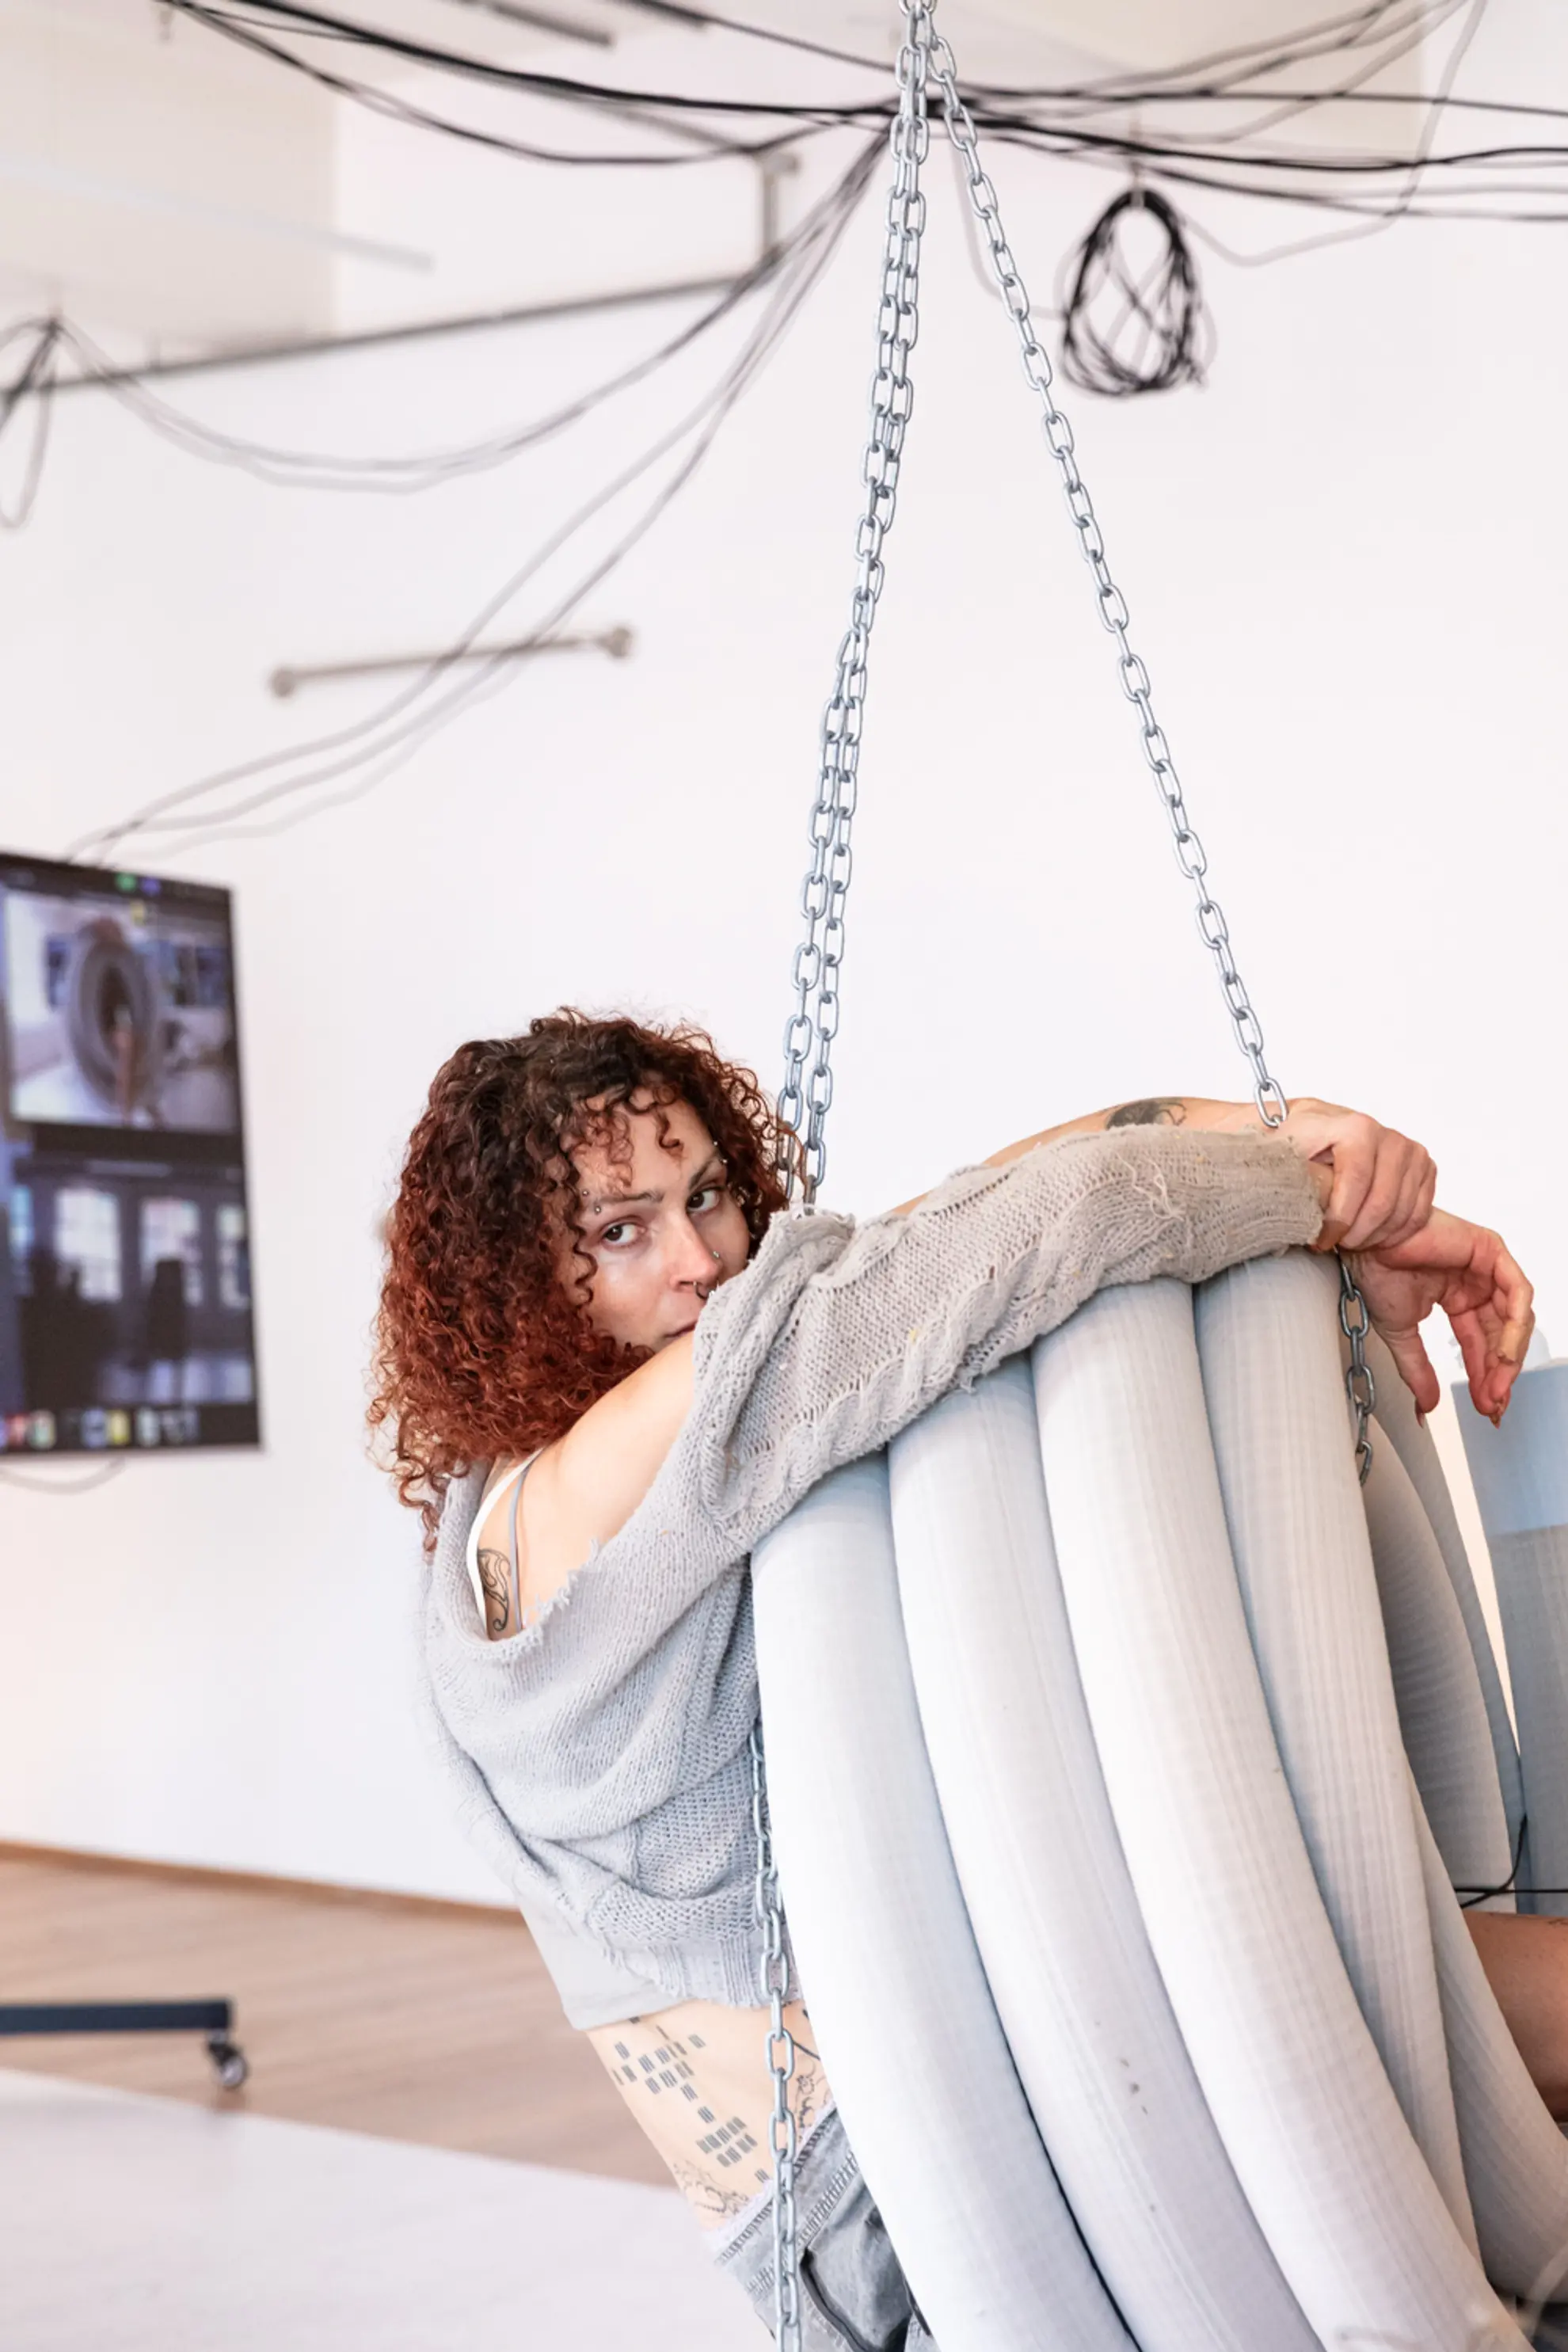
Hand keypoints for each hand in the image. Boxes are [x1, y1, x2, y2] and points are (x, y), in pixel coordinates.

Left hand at [1280, 1098, 1436, 1252]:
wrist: (1309, 1128)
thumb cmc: (1293, 1142)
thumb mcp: (1276, 1150)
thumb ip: (1282, 1170)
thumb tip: (1283, 1201)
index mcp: (1353, 1126)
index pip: (1356, 1180)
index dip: (1339, 1218)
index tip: (1320, 1238)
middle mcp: (1386, 1135)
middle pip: (1382, 1201)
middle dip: (1355, 1233)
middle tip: (1332, 1243)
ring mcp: (1408, 1151)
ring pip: (1401, 1212)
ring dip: (1373, 1236)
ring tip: (1346, 1240)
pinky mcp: (1422, 1166)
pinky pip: (1418, 1213)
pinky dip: (1394, 1233)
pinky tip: (1368, 1235)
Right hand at [1349, 1209, 1533, 1422]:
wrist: (1365, 1244)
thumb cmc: (1374, 1271)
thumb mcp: (1401, 1334)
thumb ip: (1418, 1369)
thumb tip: (1427, 1405)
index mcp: (1456, 1297)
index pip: (1479, 1342)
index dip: (1483, 1375)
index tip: (1485, 1405)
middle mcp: (1475, 1282)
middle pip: (1500, 1334)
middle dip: (1498, 1372)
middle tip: (1492, 1402)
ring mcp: (1485, 1265)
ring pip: (1514, 1317)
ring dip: (1508, 1356)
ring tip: (1496, 1385)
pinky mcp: (1491, 1250)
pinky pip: (1517, 1292)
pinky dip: (1514, 1325)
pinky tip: (1502, 1352)